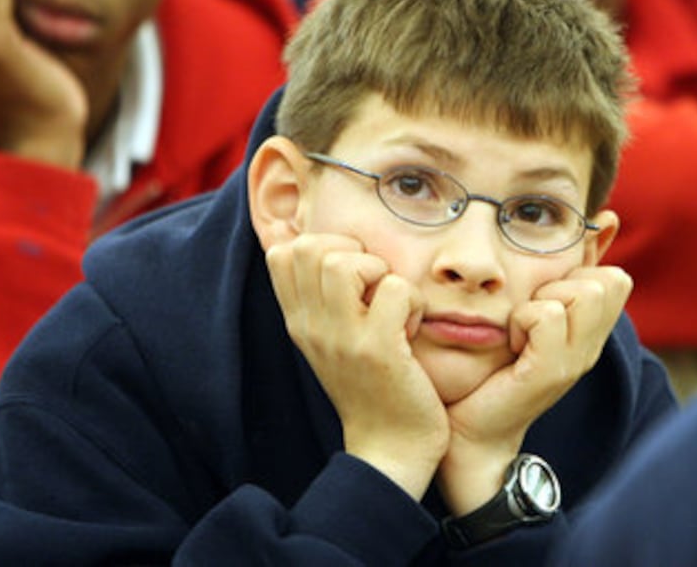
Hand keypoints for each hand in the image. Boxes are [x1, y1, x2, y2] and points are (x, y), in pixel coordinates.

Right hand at [265, 233, 446, 499]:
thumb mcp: (330, 339)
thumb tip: (331, 246)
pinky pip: (395, 289)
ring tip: (389, 305)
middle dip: (352, 252)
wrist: (388, 451)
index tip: (350, 275)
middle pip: (310, 247)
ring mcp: (341, 338)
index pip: (283, 253)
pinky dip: (413, 301)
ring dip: (379, 272)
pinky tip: (410, 330)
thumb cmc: (370, 386)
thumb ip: (323, 297)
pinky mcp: (377, 350)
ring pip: (346, 262)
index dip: (323, 245)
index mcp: (298, 321)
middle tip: (373, 286)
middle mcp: (310, 326)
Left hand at [438, 265, 631, 512]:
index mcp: (589, 334)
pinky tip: (511, 343)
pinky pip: (549, 316)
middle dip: (560, 284)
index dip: (578, 275)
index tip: (544, 301)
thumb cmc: (491, 369)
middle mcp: (591, 347)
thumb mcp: (526, 323)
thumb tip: (563, 254)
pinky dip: (523, 318)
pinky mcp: (551, 372)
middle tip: (530, 316)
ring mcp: (576, 361)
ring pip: (584, 292)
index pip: (615, 279)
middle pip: (605, 281)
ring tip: (520, 330)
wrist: (473, 430)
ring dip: (541, 300)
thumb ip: (545, 292)